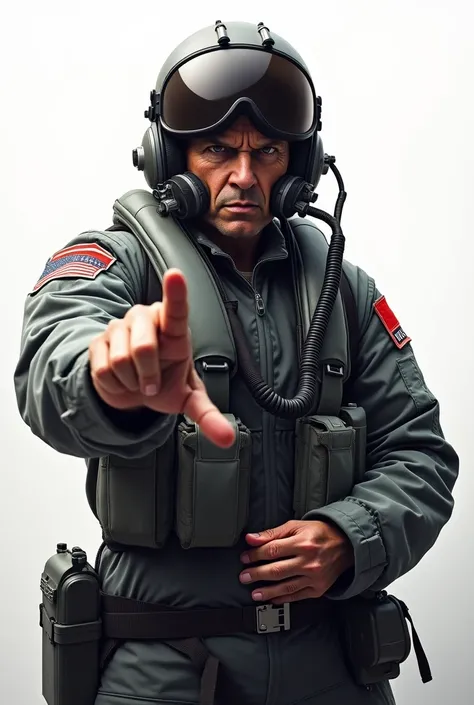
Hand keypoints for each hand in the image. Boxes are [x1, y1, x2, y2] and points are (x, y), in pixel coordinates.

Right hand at [88, 268, 234, 447]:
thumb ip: (208, 415)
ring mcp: (119, 326)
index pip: (176, 308)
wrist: (132, 388)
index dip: (175, 292)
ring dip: (131, 382)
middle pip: (143, 349)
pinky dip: (114, 385)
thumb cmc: (166, 382)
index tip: (175, 274)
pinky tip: (120, 379)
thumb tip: (227, 439)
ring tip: (137, 379)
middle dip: (148, 378)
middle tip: (152, 385)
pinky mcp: (97, 341)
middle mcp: (146, 318)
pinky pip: (103, 369)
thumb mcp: (188, 398)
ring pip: (121, 361)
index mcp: (173, 328)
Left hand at [239, 520, 353, 603]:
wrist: (346, 545)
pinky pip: (297, 596)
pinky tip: (272, 599)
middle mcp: (308, 562)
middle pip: (276, 570)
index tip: (245, 558)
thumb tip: (251, 538)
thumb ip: (273, 533)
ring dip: (267, 591)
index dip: (255, 555)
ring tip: (254, 593)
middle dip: (257, 574)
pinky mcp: (318, 589)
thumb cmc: (319, 533)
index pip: (272, 550)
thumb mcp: (296, 526)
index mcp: (302, 543)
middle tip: (244, 577)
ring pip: (286, 587)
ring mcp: (314, 578)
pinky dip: (283, 598)